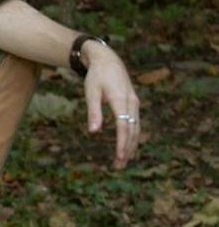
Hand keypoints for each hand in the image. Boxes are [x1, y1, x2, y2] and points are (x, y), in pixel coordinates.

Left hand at [82, 42, 141, 169]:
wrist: (108, 60)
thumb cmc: (96, 76)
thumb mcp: (91, 92)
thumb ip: (93, 112)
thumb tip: (94, 132)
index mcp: (121, 100)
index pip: (124, 126)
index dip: (122, 143)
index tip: (119, 157)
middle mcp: (132, 103)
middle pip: (132, 131)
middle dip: (127, 149)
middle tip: (119, 166)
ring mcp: (134, 103)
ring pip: (136, 128)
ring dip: (131, 145)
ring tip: (123, 162)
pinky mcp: (133, 104)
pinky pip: (135, 123)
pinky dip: (132, 137)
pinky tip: (127, 147)